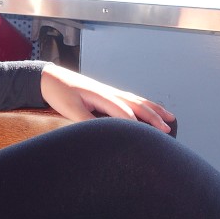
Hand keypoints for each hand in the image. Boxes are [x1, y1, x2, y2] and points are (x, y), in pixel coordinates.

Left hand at [40, 63, 173, 132]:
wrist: (49, 78)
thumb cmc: (59, 93)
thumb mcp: (70, 109)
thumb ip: (87, 121)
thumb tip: (102, 133)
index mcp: (103, 96)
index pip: (125, 114)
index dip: (137, 127)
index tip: (148, 140)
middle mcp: (110, 92)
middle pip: (137, 106)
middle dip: (153, 118)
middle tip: (167, 129)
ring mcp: (109, 92)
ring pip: (137, 101)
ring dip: (154, 109)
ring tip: (170, 117)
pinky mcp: (107, 93)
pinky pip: (130, 99)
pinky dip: (143, 104)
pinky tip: (148, 108)